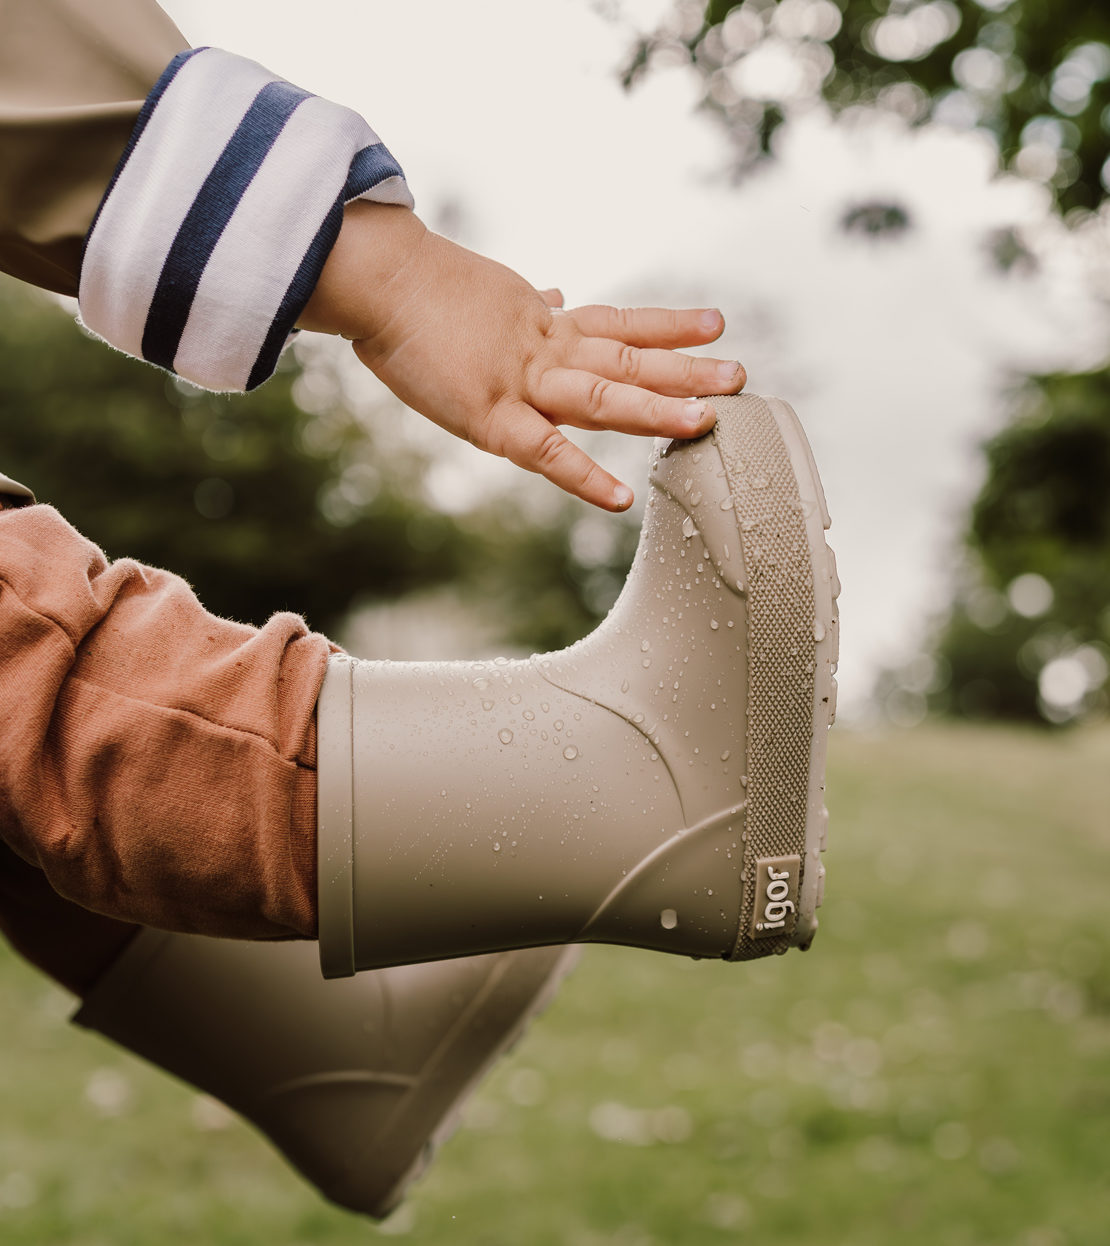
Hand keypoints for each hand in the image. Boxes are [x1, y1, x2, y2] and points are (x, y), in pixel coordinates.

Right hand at [299, 203, 745, 509]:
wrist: (375, 276)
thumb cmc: (417, 288)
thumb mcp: (487, 294)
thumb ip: (527, 307)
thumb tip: (556, 297)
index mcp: (542, 325)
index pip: (618, 324)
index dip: (666, 327)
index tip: (712, 326)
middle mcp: (544, 349)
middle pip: (627, 359)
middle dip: (685, 369)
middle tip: (739, 376)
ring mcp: (521, 381)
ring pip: (602, 396)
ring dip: (657, 408)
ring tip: (708, 417)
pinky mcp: (488, 415)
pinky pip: (544, 451)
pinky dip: (583, 476)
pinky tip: (620, 499)